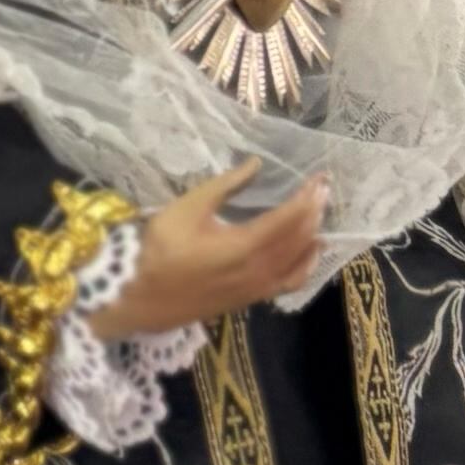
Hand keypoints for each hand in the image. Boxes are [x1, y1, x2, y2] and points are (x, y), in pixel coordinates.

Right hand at [87, 161, 328, 337]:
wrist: (139, 297)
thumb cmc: (160, 248)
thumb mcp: (188, 207)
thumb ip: (226, 185)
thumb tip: (255, 164)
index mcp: (244, 246)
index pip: (288, 218)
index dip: (307, 197)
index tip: (319, 179)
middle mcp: (258, 270)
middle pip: (299, 238)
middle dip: (314, 211)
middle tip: (324, 189)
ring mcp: (257, 289)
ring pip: (298, 260)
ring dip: (312, 235)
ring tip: (319, 213)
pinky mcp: (251, 300)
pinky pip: (290, 281)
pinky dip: (305, 263)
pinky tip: (310, 250)